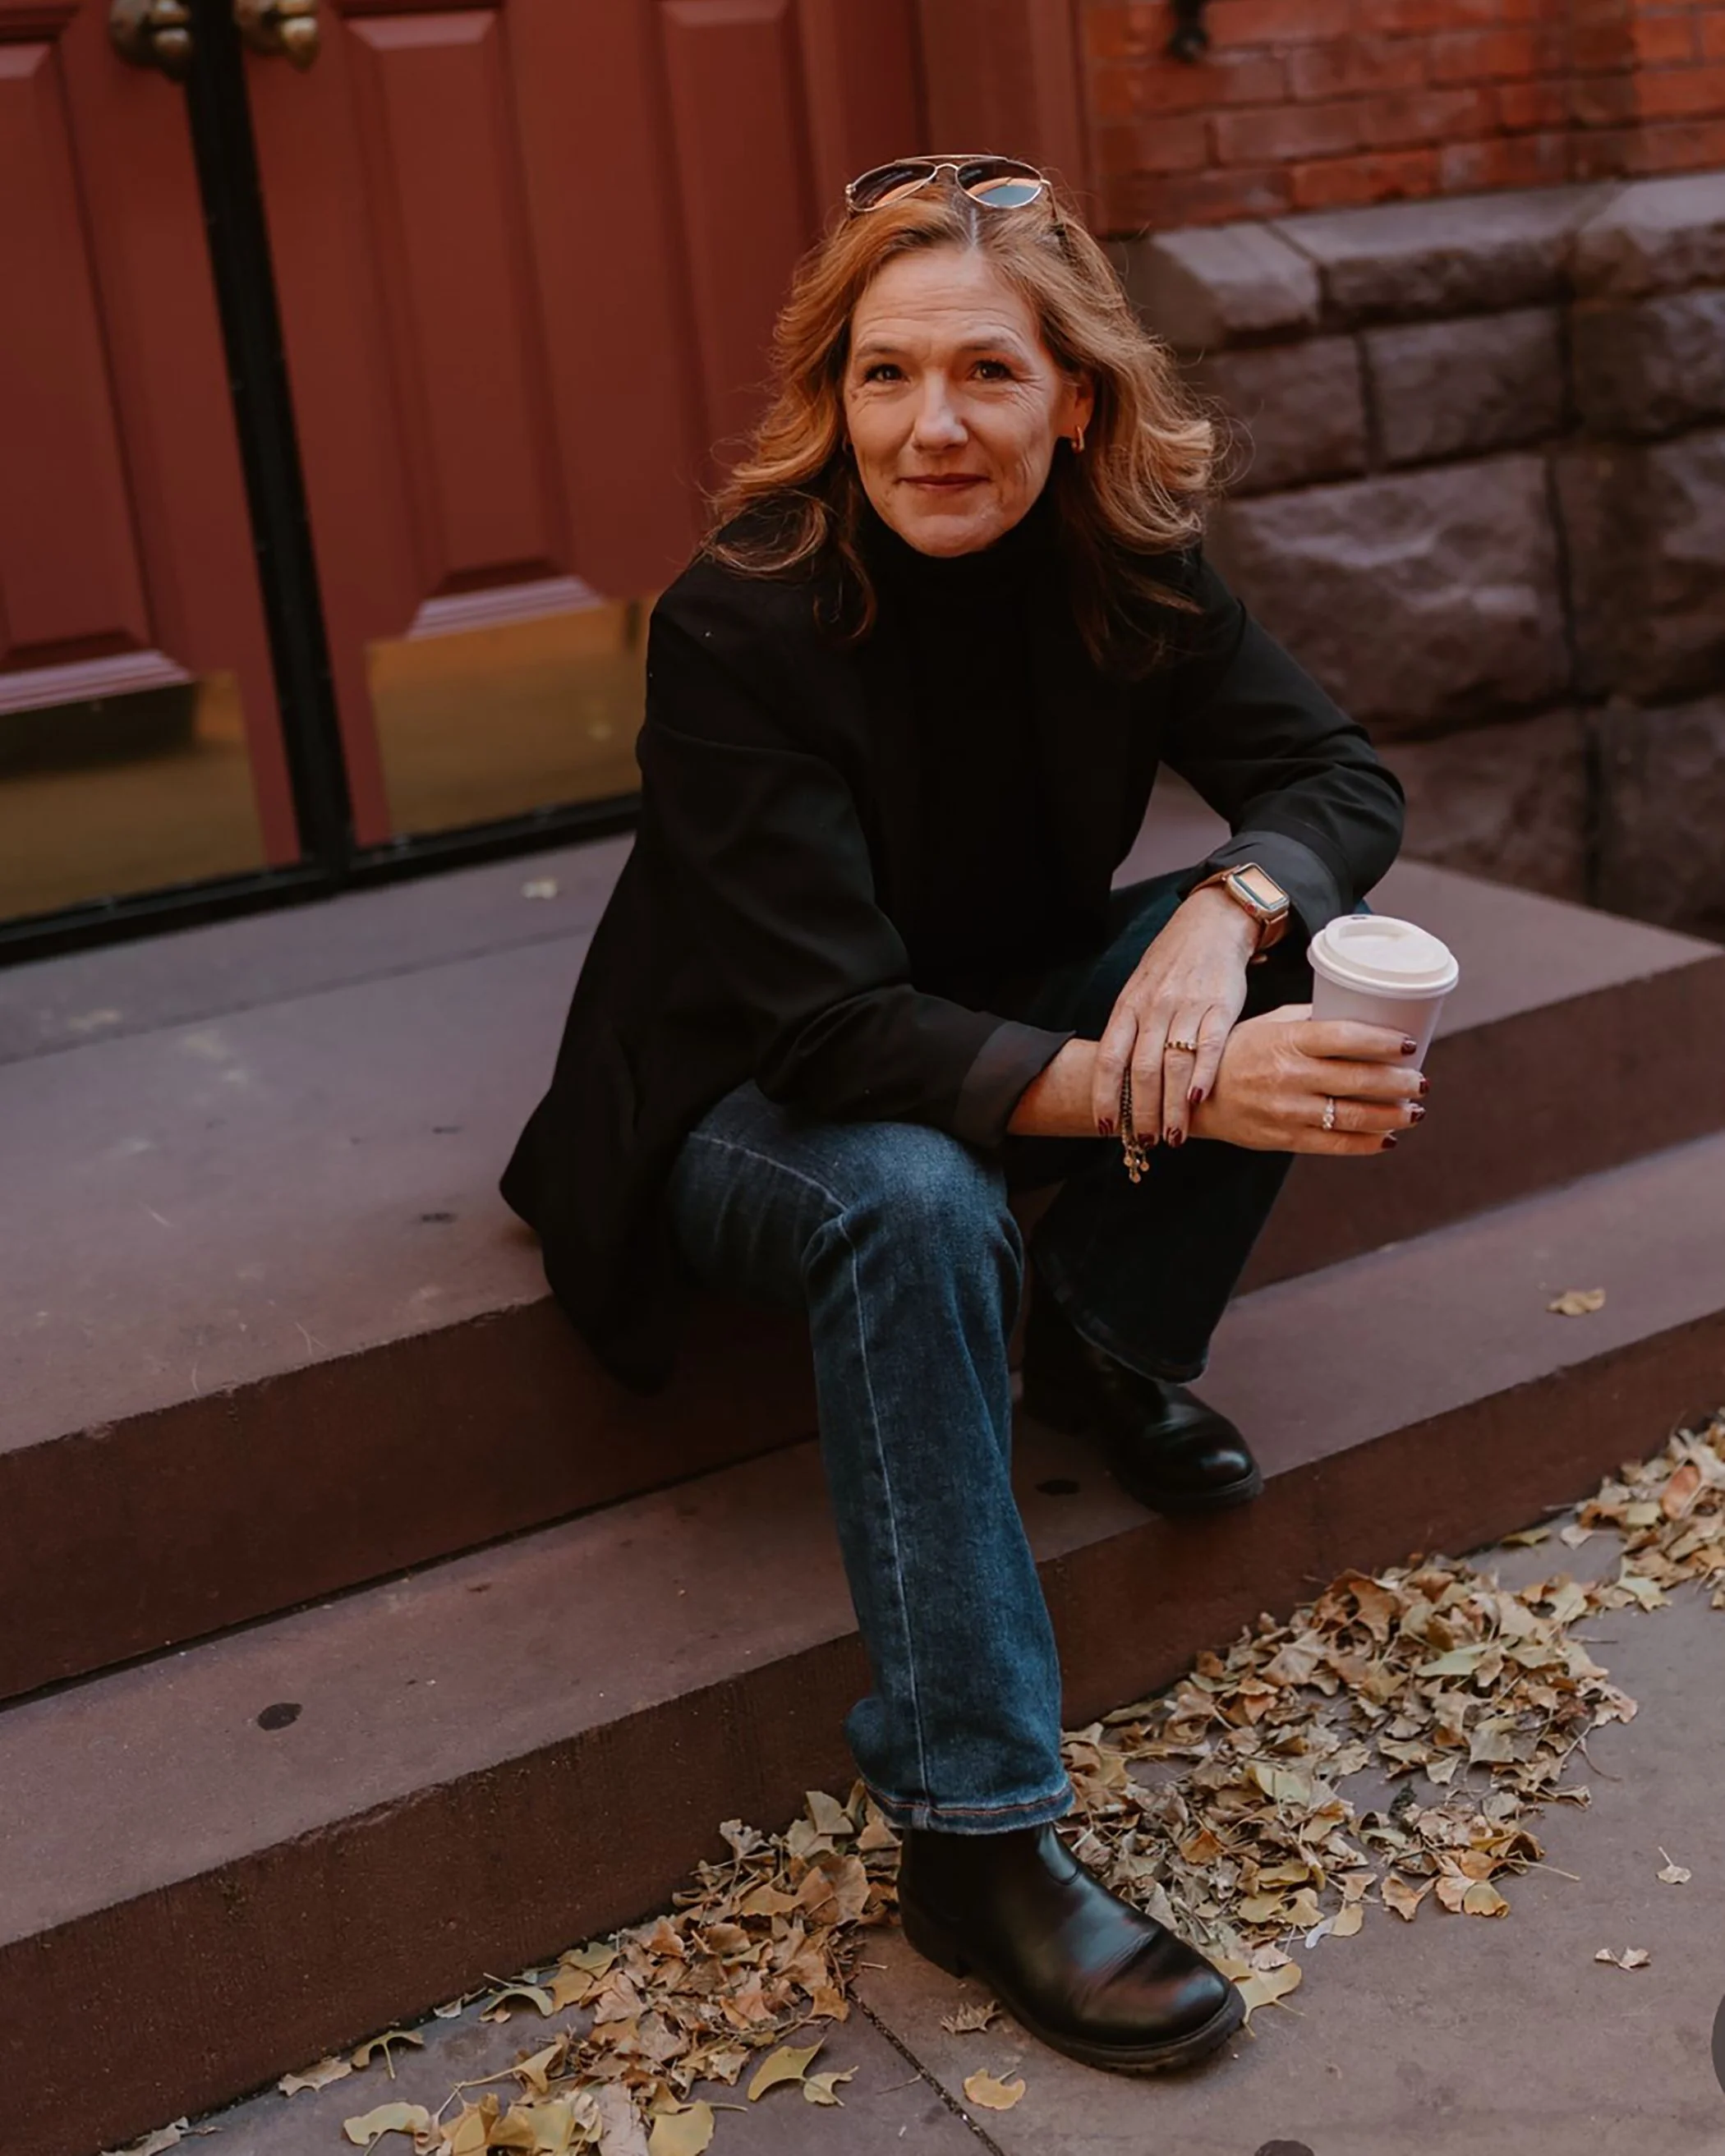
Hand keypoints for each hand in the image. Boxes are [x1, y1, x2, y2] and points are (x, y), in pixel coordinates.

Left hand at [1092, 886, 1257, 1146]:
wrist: (1211, 924)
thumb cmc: (1171, 965)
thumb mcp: (1139, 991)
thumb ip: (1130, 1031)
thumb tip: (1119, 1081)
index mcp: (1128, 1007)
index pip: (1109, 1058)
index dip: (1105, 1096)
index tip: (1106, 1127)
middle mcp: (1154, 1008)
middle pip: (1142, 1069)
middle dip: (1142, 1112)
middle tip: (1145, 1141)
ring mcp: (1187, 1007)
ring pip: (1174, 1063)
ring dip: (1173, 1106)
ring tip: (1173, 1135)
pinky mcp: (1221, 1005)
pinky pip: (1210, 1044)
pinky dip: (1203, 1074)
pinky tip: (1198, 1099)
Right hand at [1192, 1004, 1426, 1154]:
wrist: (1196, 1096)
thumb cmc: (1237, 1052)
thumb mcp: (1269, 1024)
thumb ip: (1311, 1020)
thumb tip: (1360, 1016)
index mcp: (1287, 1040)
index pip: (1346, 1038)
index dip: (1383, 1042)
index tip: (1410, 1044)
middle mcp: (1289, 1075)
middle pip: (1359, 1080)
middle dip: (1400, 1082)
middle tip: (1422, 1081)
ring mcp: (1287, 1111)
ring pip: (1353, 1116)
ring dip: (1392, 1115)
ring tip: (1415, 1111)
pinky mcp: (1284, 1138)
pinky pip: (1334, 1145)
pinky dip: (1367, 1143)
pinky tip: (1388, 1138)